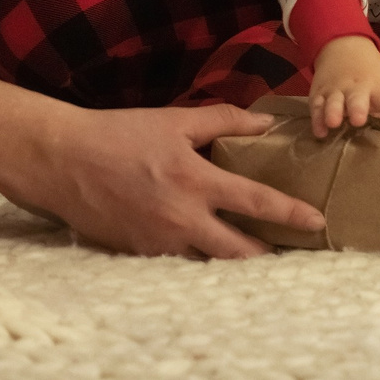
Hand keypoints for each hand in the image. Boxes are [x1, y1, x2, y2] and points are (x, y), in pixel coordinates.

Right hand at [20, 104, 328, 259]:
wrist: (64, 160)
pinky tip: (202, 246)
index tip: (316, 222)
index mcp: (195, 179)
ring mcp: (161, 241)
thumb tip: (264, 123)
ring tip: (250, 252)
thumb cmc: (118, 133)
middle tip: (287, 252)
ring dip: (231, 258)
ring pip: (209, 261)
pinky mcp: (140, 253)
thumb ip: (223, 120)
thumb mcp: (173, 119)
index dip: (290, 214)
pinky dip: (196, 254)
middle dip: (267, 254)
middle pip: (239, 251)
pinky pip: (178, 260)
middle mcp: (182, 217)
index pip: (255, 202)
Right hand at [309, 35, 379, 138]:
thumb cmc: (372, 73)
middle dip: (357, 108)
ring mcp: (336, 90)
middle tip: (358, 120)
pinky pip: (316, 105)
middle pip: (357, 98)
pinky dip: (316, 118)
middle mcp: (356, 88)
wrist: (343, 45)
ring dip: (333, 111)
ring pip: (334, 101)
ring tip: (334, 123)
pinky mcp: (319, 93)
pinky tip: (319, 131)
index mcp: (378, 87)